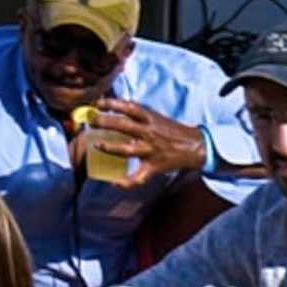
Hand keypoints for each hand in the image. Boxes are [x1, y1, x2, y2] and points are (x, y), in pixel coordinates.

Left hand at [81, 99, 205, 181]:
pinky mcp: (153, 167)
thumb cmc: (171, 130)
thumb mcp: (155, 116)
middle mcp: (149, 133)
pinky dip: (126, 182)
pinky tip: (114, 183)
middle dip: (104, 122)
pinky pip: (139, 177)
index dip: (112, 103)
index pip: (129, 107)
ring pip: (127, 150)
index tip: (98, 103)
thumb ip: (137, 113)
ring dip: (110, 148)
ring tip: (96, 144)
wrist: (194, 146)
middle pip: (123, 126)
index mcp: (150, 119)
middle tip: (91, 121)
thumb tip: (114, 106)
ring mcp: (150, 151)